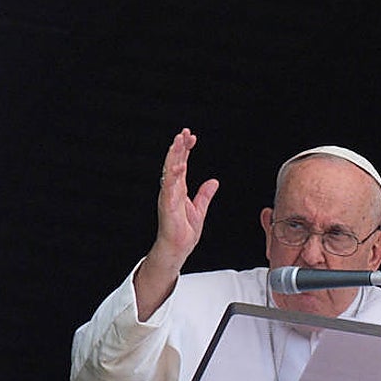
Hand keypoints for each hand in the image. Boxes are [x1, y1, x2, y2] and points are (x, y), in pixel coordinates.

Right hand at [134, 129, 218, 319]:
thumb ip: (204, 195)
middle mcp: (172, 189)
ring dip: (174, 155)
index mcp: (178, 189)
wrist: (177, 248)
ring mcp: (168, 196)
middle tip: (184, 132)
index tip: (191, 136)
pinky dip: (174, 175)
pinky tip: (180, 164)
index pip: (181, 163)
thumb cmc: (183, 232)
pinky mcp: (167, 204)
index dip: (185, 149)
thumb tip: (213, 182)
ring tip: (179, 140)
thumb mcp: (199, 209)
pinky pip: (170, 186)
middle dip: (179, 146)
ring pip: (169, 170)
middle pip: (174, 162)